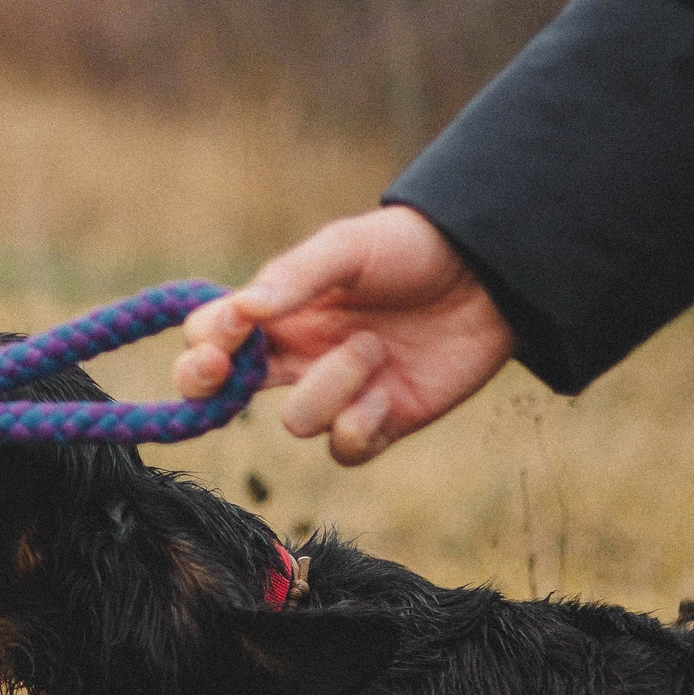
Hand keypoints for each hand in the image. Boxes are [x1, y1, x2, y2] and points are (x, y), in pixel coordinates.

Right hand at [173, 207, 514, 464]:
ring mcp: (337, 393)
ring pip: (296, 421)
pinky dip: (362, 423)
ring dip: (332, 386)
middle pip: (223, 391)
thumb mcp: (348, 246)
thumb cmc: (412, 248)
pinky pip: (345, 447)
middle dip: (208, 387)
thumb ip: (293, 277)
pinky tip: (390, 391)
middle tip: (227, 371)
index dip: (203, 344)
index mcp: (279, 311)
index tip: (227, 333)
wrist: (489, 275)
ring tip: (375, 347)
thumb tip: (241, 309)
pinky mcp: (381, 423)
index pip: (211, 336)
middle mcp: (297, 355)